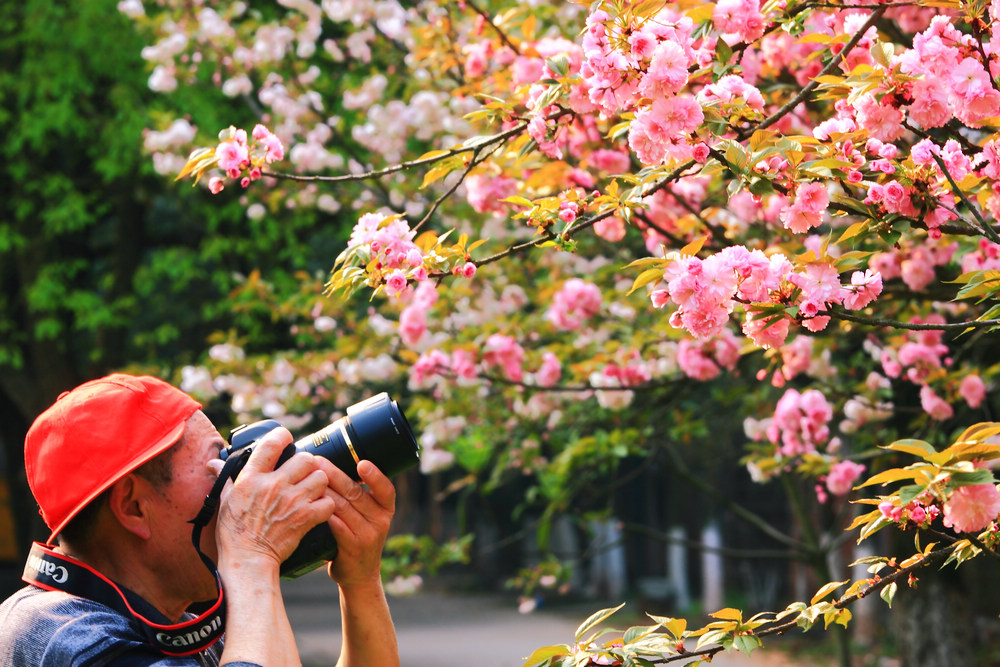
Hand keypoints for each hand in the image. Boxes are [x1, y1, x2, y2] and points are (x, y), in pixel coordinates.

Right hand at [214, 428, 337, 566]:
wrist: (247, 561)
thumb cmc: (234, 533)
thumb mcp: (225, 501)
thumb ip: (225, 477)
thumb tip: (213, 463)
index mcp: (253, 478)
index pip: (272, 443)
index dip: (283, 436)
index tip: (286, 439)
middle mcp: (274, 485)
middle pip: (306, 459)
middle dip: (307, 464)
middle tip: (303, 473)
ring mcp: (292, 501)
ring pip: (320, 478)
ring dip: (319, 483)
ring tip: (312, 490)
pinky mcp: (305, 518)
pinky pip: (327, 502)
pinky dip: (326, 505)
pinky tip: (317, 509)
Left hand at [317, 459, 395, 586]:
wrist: (359, 575)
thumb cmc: (358, 538)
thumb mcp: (368, 517)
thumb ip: (358, 497)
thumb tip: (334, 467)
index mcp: (386, 509)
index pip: (386, 489)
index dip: (375, 476)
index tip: (362, 463)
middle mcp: (380, 521)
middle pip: (356, 493)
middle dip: (334, 474)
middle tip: (318, 462)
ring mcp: (367, 535)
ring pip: (342, 507)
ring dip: (324, 491)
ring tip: (308, 479)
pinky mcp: (352, 547)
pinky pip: (335, 525)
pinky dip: (322, 512)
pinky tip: (310, 504)